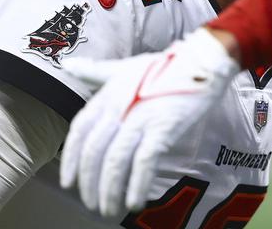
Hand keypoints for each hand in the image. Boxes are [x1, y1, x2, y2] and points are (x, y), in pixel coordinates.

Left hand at [59, 27, 239, 216]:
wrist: (202, 61)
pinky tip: (134, 202)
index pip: (80, 131)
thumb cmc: (165, 66)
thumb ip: (96, 70)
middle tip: (92, 203)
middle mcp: (120, 107)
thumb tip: (70, 64)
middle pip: (94, 152)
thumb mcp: (125, 67)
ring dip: (110, 190)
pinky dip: (136, 184)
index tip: (69, 182)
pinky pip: (144, 161)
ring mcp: (141, 117)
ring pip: (115, 161)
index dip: (71, 160)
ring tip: (110, 209)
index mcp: (108, 95)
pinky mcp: (164, 126)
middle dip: (90, 183)